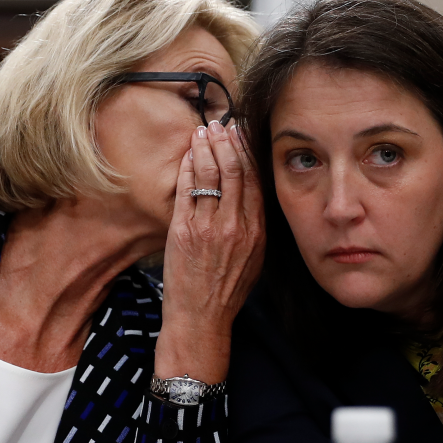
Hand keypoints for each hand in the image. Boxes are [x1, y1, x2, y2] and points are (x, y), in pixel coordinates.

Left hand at [156, 121, 264, 383]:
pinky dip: (189, 168)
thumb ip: (254, 227)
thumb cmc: (226, 291)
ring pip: (211, 175)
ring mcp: (209, 228)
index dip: (247, 152)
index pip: (255, 180)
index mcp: (257, 231)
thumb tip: (251, 194)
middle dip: (227, 141)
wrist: (201, 319)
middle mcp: (237, 226)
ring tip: (203, 131)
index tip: (242, 133)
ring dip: (206, 148)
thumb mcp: (254, 259)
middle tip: (220, 124)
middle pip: (235, 171)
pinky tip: (188, 155)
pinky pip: (188, 190)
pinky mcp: (184, 231)